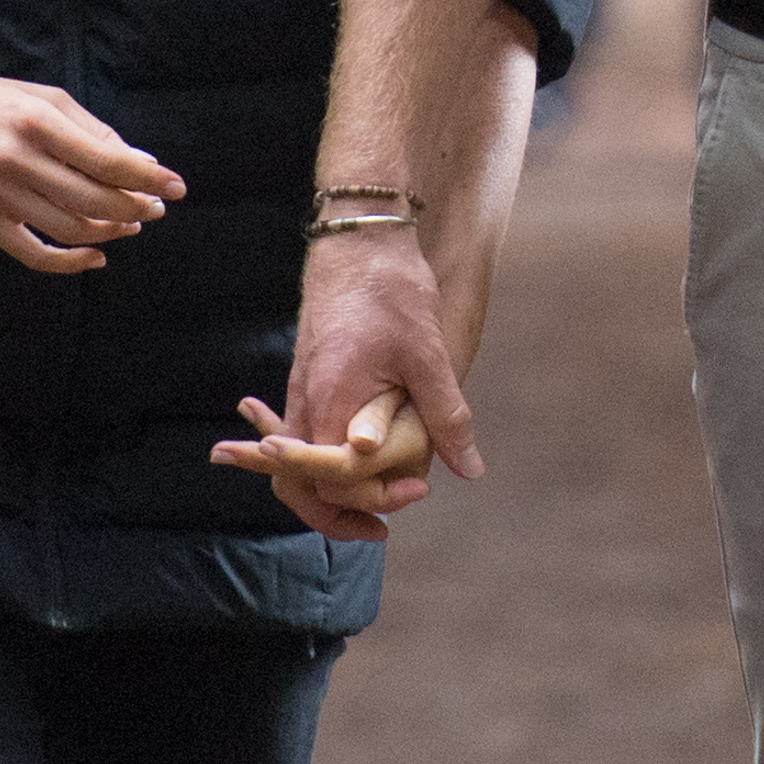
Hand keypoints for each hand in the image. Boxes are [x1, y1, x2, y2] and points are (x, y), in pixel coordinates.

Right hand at [0, 68, 183, 273]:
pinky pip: (34, 253)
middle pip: (95, 199)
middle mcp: (19, 160)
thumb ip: (90, 129)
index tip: (177, 186)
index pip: (108, 161)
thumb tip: (140, 161)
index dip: (149, 178)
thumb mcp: (40, 97)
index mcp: (38, 121)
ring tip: (131, 224)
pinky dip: (71, 262)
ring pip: (71, 228)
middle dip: (136, 207)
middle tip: (156, 208)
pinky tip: (95, 256)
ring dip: (111, 231)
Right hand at [253, 228, 482, 541]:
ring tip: (373, 505)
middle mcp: (303, 402)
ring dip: (329, 491)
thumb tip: (468, 469)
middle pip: (296, 484)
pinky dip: (320, 463)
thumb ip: (445, 416)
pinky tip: (356, 465)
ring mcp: (299, 392)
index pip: (333, 479)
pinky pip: (300, 437)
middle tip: (384, 525)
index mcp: (329, 401)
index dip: (373, 497)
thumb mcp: (428, 355)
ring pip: (294, 465)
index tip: (415, 491)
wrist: (359, 238)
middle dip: (338, 512)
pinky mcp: (305, 381)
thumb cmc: (392, 291)